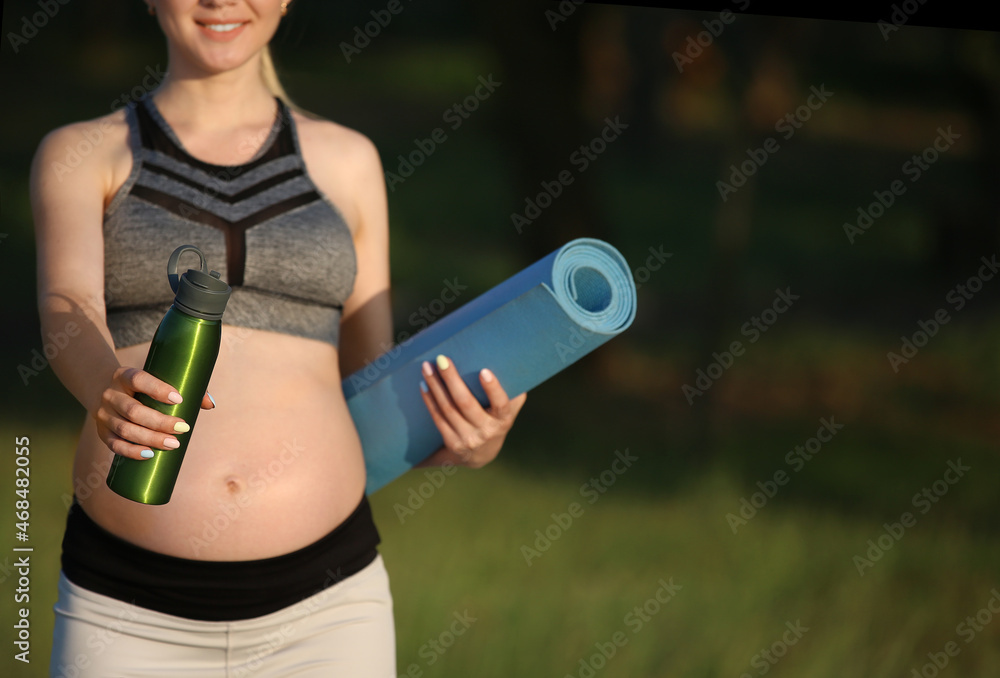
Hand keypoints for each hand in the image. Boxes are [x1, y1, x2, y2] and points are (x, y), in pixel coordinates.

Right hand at [93, 366, 215, 459]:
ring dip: (150, 439)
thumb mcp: (155, 378)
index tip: (180, 399)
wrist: (101, 387)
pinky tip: (149, 454)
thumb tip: (210, 404)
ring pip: (125, 429)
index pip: (138, 380)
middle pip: (133, 410)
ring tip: (173, 444)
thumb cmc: (141, 385)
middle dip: (160, 422)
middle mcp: (111, 394)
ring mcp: (104, 414)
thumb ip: (185, 386)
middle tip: (183, 428)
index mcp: (124, 376)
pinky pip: (114, 445)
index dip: (158, 389)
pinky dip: (131, 451)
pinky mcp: (102, 432)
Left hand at [417, 354, 526, 468]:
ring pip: (448, 409)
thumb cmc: (497, 418)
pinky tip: (424, 385)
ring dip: (435, 386)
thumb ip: (512, 390)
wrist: (483, 453)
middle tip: (442, 359)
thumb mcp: (511, 408)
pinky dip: (429, 400)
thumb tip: (508, 361)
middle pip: (465, 403)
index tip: (484, 371)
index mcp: (504, 419)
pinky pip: (438, 418)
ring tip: (427, 367)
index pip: (501, 404)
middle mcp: (486, 431)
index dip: (493, 388)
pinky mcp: (452, 442)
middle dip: (452, 379)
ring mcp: (468, 439)